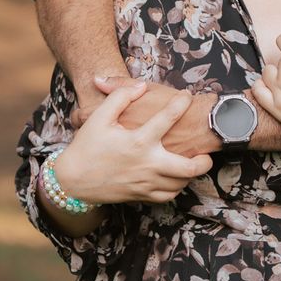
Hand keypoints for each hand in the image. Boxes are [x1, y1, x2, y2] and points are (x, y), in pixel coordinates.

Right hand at [56, 79, 212, 204]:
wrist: (73, 181)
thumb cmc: (87, 147)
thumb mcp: (99, 117)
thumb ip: (120, 96)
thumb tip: (141, 85)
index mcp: (138, 141)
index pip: (168, 118)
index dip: (181, 104)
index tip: (187, 96)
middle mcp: (147, 164)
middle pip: (188, 167)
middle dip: (203, 160)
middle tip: (207, 150)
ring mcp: (146, 183)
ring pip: (181, 183)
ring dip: (192, 174)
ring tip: (195, 162)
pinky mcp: (142, 196)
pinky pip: (168, 195)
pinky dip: (177, 187)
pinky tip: (177, 177)